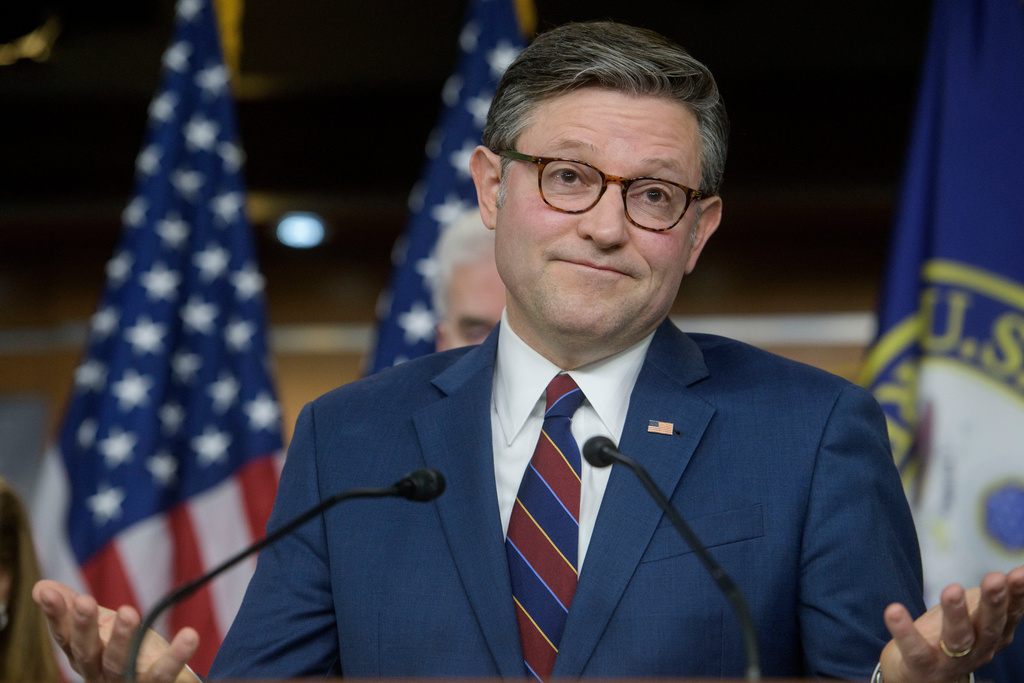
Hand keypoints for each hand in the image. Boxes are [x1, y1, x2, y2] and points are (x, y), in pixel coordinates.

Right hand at [32, 580, 200, 682]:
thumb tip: (41, 586)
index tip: (47, 593)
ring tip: (128, 612)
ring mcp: (125, 682)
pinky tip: (189, 636)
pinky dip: (177, 655)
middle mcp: (99, 674)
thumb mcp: (101, 626)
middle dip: (84, 627)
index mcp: (84, 657)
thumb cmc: (125, 650)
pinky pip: (165, 673)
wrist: (160, 680)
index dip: (55, 616)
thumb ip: (74, 608)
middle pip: (87, 652)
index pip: (65, 636)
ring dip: (121, 639)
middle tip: (84, 600)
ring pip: (119, 663)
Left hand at [880, 565, 1023, 682]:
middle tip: (995, 577)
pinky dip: (904, 631)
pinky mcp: (922, 666)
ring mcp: (950, 661)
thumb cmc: (948, 639)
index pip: (1008, 615)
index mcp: (991, 635)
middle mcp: (977, 650)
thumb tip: (1012, 573)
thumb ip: (988, 600)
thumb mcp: (971, 618)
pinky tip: (893, 610)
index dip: (1016, 595)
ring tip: (952, 589)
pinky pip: (914, 650)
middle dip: (993, 603)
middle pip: (987, 627)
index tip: (1020, 572)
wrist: (920, 679)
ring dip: (956, 614)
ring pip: (957, 639)